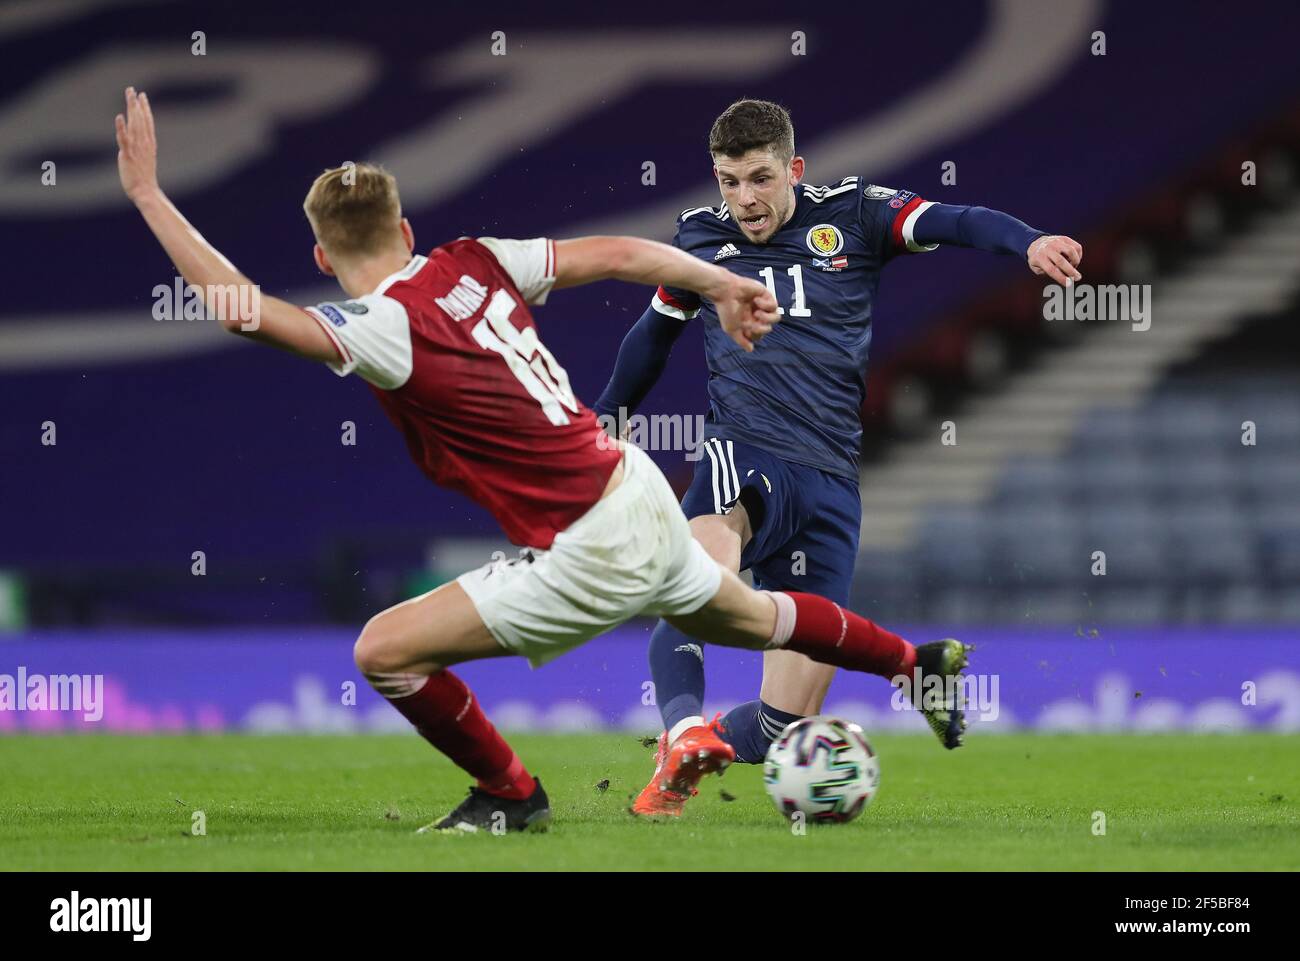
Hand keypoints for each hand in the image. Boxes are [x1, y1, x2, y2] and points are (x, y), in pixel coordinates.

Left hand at [115, 86, 158, 203]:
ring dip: (131, 109)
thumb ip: (142, 149)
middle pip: (141, 119)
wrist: (145, 191)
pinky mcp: (128, 155)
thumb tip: (139, 143)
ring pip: (134, 124)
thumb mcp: (146, 160)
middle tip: (132, 90)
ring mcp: (136, 148)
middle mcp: (144, 143)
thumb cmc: (144, 179)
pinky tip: (119, 117)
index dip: (145, 108)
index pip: (148, 122)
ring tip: (129, 96)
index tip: (142, 96)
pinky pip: (124, 139)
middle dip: (136, 104)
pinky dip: (122, 128)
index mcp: (149, 144)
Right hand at [712, 274, 779, 351]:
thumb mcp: (731, 329)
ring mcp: (762, 306)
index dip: (756, 334)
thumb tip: (751, 350)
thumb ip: (741, 340)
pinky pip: (774, 305)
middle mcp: (757, 315)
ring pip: (776, 318)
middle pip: (768, 328)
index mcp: (750, 323)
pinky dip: (766, 304)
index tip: (746, 330)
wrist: (725, 292)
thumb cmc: (726, 309)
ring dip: (767, 318)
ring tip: (757, 313)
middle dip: (761, 328)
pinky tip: (756, 300)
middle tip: (750, 322)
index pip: (760, 334)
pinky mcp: (766, 295)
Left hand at [1027, 234, 1082, 285]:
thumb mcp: (1037, 268)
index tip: (1069, 284)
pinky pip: (1076, 247)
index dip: (1061, 278)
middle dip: (1071, 271)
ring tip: (1074, 267)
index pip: (1051, 270)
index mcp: (1039, 258)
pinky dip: (1079, 255)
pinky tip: (1075, 260)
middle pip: (1061, 261)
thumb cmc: (1038, 260)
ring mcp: (1056, 242)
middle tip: (1078, 278)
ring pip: (1071, 251)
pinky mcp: (1064, 238)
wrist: (1036, 243)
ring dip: (1075, 261)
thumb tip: (1062, 275)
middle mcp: (1048, 249)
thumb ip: (1048, 273)